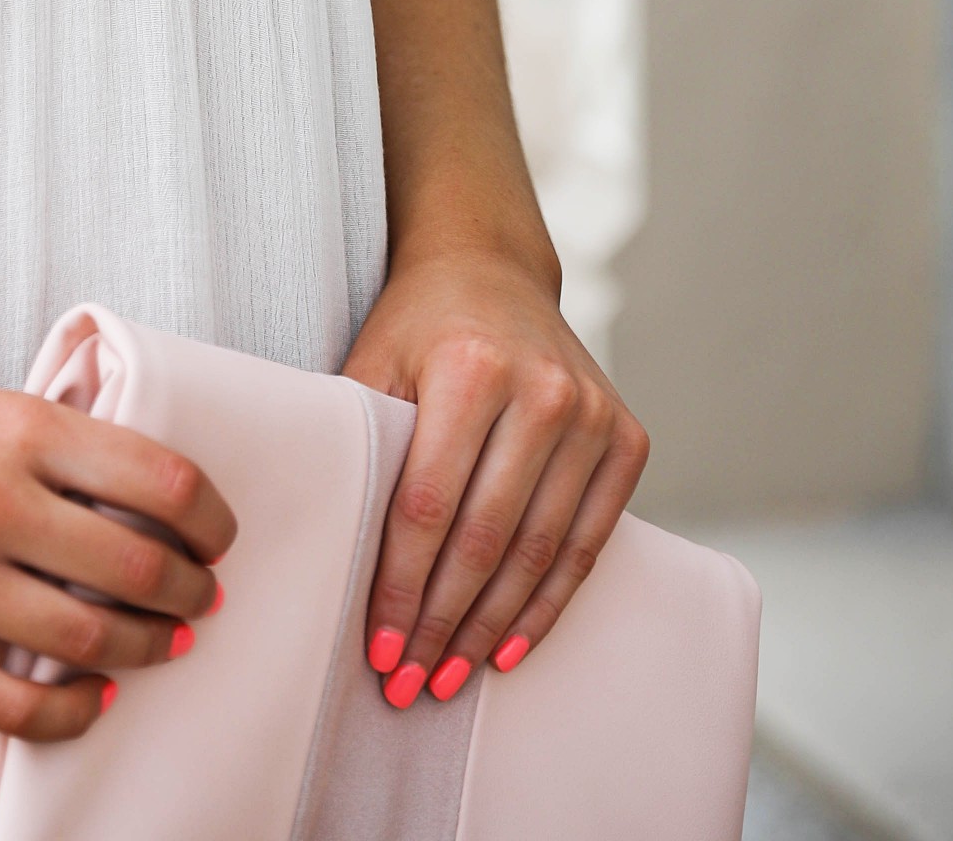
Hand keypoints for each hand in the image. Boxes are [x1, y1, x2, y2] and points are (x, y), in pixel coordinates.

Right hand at [0, 354, 234, 741]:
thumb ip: (42, 447)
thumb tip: (130, 500)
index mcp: (11, 425)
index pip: (159, 477)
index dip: (210, 516)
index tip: (218, 534)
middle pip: (139, 565)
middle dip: (190, 591)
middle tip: (201, 600)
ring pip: (90, 641)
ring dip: (144, 650)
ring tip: (158, 646)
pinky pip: (16, 704)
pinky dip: (70, 712)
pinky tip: (86, 702)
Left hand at [342, 244, 648, 705]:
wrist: (491, 268)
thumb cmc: (416, 325)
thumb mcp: (373, 362)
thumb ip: (359, 442)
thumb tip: (326, 551)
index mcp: (470, 367)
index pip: (428, 505)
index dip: (403, 588)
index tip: (380, 650)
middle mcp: (542, 390)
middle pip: (486, 538)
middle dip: (444, 623)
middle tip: (411, 684)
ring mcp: (592, 415)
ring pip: (540, 552)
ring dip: (494, 627)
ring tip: (453, 677)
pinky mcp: (626, 438)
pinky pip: (588, 543)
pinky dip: (549, 603)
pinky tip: (512, 648)